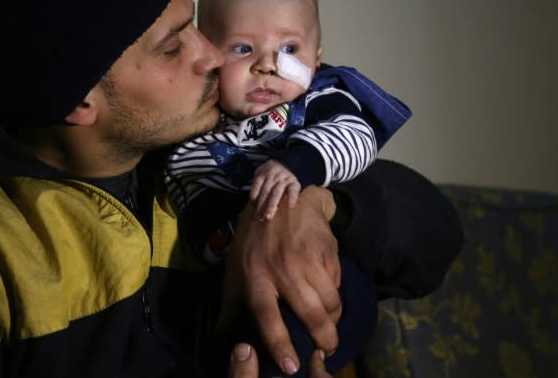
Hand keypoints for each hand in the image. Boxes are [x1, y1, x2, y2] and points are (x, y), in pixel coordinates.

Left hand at [220, 186, 340, 373]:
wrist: (280, 197)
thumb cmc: (252, 241)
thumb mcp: (234, 270)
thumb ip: (229, 307)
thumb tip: (220, 342)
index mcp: (255, 276)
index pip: (267, 316)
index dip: (279, 343)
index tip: (291, 366)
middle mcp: (281, 269)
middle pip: (310, 313)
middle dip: (324, 339)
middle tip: (326, 350)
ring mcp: (306, 259)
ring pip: (330, 302)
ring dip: (333, 320)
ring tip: (329, 326)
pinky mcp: (326, 251)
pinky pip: (337, 284)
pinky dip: (335, 295)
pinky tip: (329, 297)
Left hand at [250, 160, 300, 219]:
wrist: (288, 162)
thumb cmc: (271, 172)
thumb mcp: (262, 172)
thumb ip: (257, 184)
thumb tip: (252, 201)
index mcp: (263, 174)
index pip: (257, 186)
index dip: (254, 198)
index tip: (252, 210)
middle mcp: (273, 176)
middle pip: (265, 191)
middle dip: (261, 205)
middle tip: (259, 218)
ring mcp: (284, 179)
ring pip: (276, 192)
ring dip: (272, 205)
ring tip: (268, 216)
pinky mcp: (294, 183)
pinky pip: (293, 190)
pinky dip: (292, 198)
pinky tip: (290, 207)